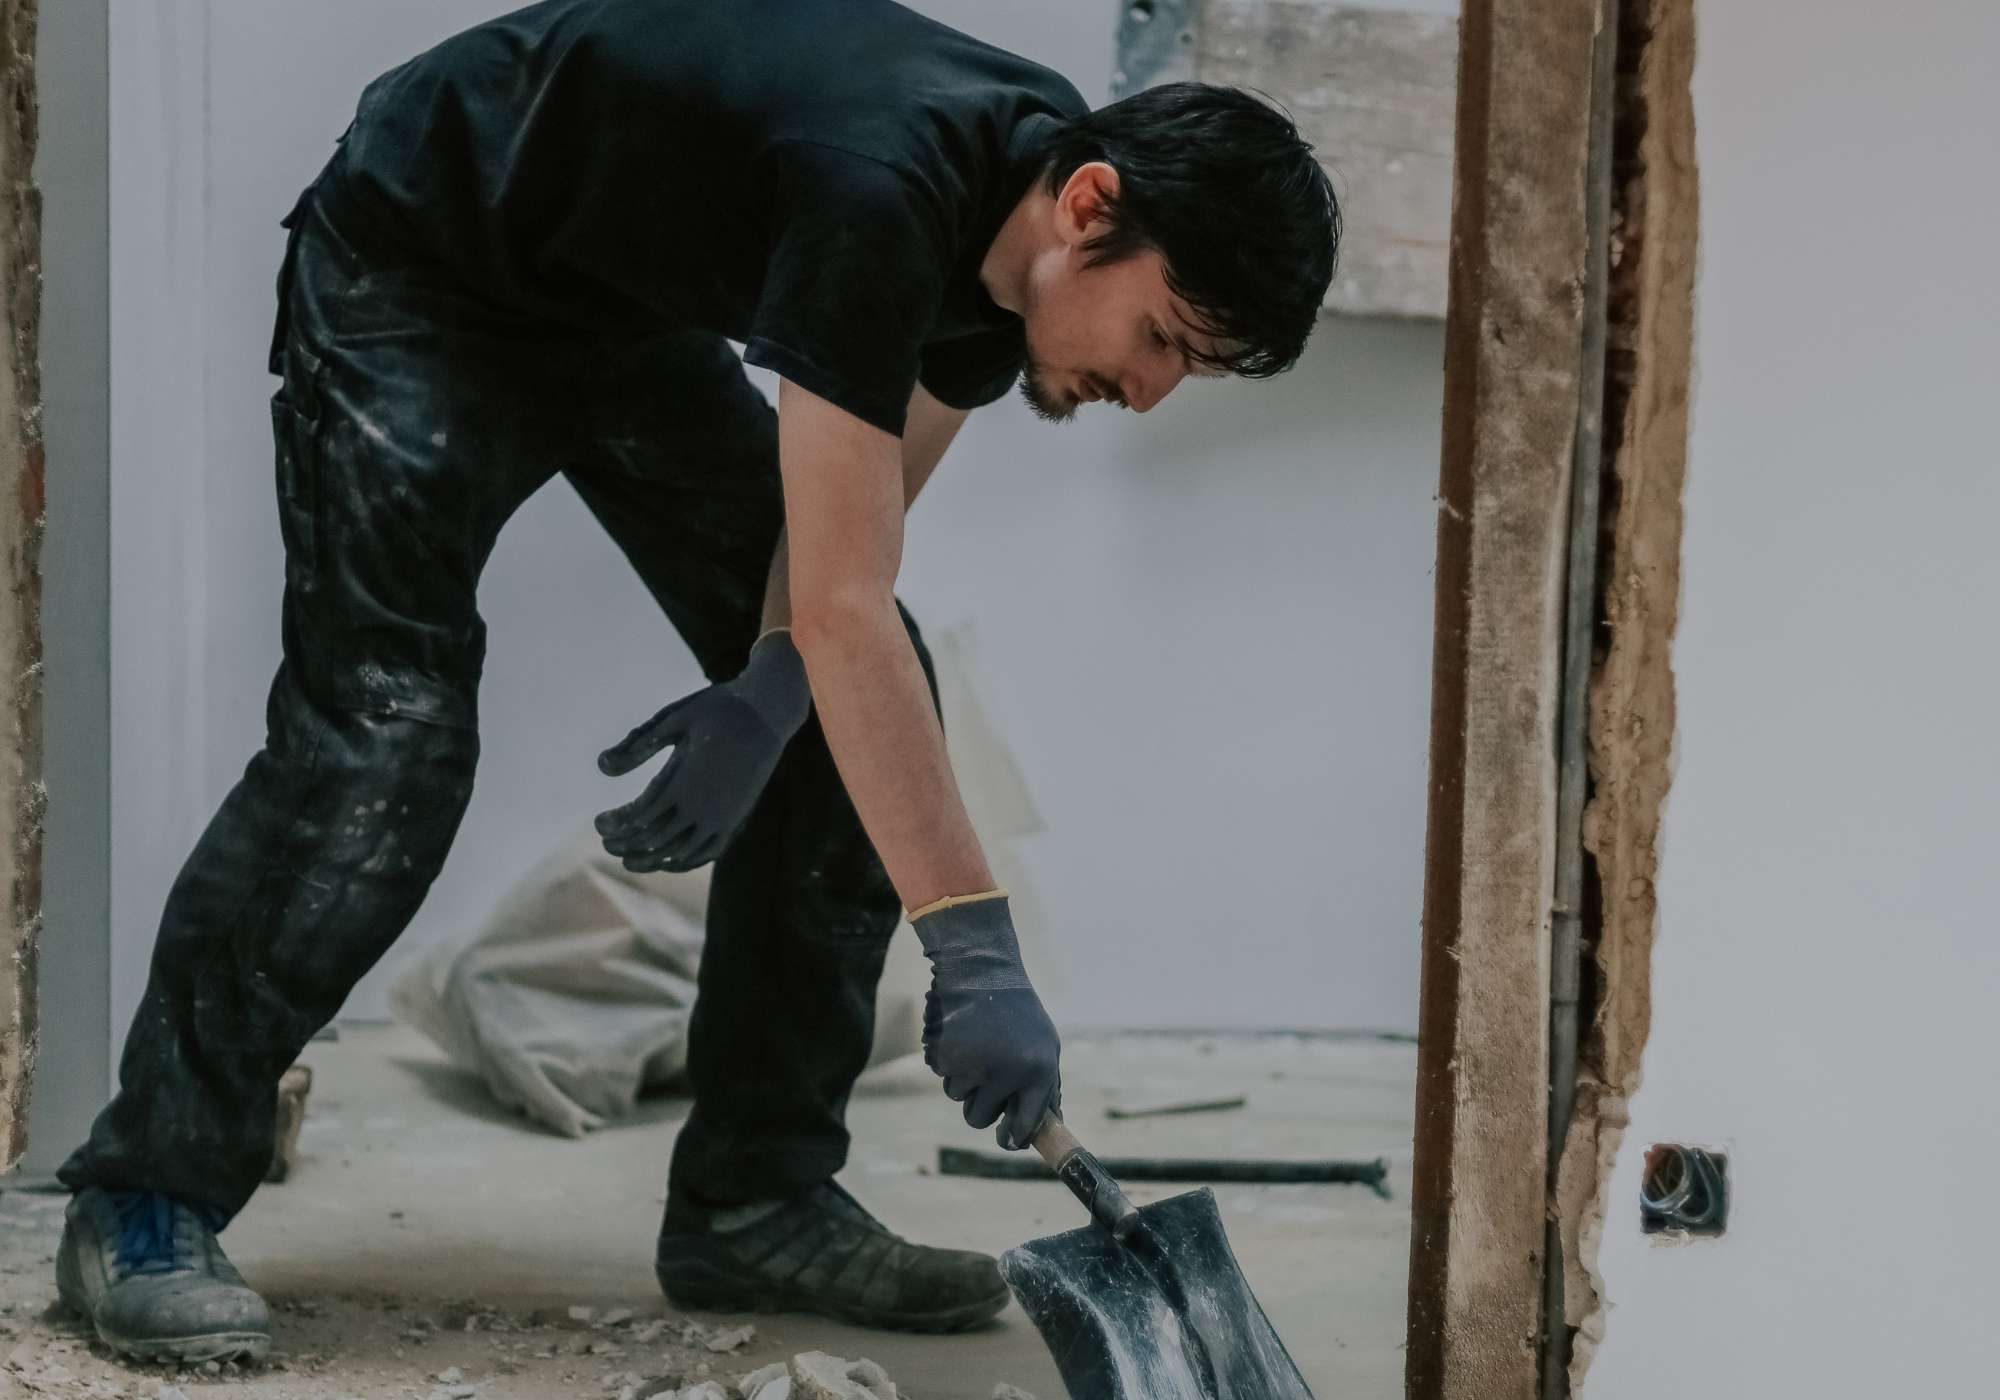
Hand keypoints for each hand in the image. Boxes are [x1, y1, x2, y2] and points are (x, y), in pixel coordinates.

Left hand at [595, 632, 810, 871]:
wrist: (769, 711)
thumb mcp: (673, 718)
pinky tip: (670, 860)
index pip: (641, 817)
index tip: (598, 823)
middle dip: (627, 845)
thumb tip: (600, 767)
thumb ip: (638, 745)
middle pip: (657, 841)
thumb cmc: (718, 709)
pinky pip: (710, 852)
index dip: (616, 824)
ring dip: (653, 860)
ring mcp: (725, 817)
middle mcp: (706, 807)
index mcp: (686, 782)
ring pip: (683, 853)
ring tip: (630, 860)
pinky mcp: (739, 818)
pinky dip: (686, 861)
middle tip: (606, 843)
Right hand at [914, 894, 1060, 1148]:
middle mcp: (1008, 1074)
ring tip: (976, 1045)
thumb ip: (1046, 1086)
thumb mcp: (1045, 1045)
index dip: (1012, 1138)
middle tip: (984, 1080)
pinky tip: (960, 1036)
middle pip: (981, 1119)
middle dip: (980, 1106)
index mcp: (1039, 1072)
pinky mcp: (948, 1056)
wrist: (983, 971)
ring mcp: (976, 1066)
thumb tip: (1048, 1125)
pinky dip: (948, 1062)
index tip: (1006, 1140)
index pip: (1025, 1124)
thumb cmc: (1018, 1012)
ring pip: (958, 1098)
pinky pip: (942, 1076)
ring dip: (963, 1080)